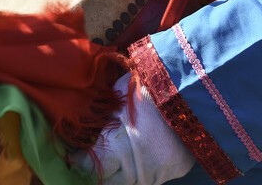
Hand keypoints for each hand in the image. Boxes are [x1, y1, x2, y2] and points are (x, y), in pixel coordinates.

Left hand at [71, 72, 193, 184]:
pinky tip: (149, 151)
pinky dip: (150, 167)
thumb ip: (102, 124)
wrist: (185, 85)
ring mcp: (159, 171)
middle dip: (104, 172)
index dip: (81, 160)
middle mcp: (137, 166)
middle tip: (100, 158)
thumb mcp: (115, 100)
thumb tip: (87, 133)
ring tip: (124, 155)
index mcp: (116, 147)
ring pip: (136, 181)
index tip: (76, 156)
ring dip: (127, 172)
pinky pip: (158, 176)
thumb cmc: (145, 87)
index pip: (90, 166)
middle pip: (112, 182)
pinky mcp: (177, 169)